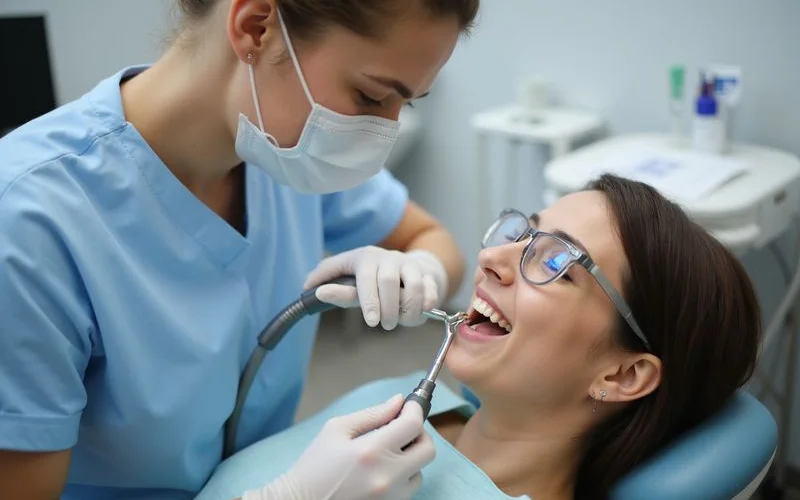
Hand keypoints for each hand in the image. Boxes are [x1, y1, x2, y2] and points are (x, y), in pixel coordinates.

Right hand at [242, 395, 434, 499]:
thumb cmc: (314, 466)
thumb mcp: (336, 430)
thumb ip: (372, 414)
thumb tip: (398, 401)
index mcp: (372, 451)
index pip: (412, 424)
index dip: (415, 410)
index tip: (411, 405)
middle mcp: (387, 476)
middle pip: (428, 449)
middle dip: (418, 434)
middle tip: (401, 429)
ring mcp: (392, 497)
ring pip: (420, 470)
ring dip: (409, 458)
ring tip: (386, 455)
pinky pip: (409, 489)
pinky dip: (402, 477)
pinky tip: (382, 472)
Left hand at [304, 246, 447, 329]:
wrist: (407, 270)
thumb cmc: (374, 282)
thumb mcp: (354, 285)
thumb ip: (337, 290)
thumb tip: (309, 289)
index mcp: (366, 257)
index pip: (365, 277)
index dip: (368, 300)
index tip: (371, 321)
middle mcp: (388, 257)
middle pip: (388, 281)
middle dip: (387, 308)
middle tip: (384, 325)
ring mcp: (410, 264)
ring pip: (414, 285)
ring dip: (408, 309)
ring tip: (402, 321)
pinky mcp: (428, 274)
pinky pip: (431, 289)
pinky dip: (427, 304)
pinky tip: (420, 312)